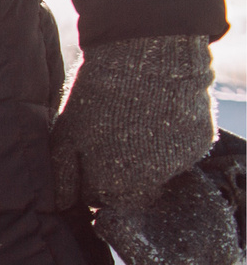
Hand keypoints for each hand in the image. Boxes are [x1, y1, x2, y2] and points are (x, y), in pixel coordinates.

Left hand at [51, 36, 212, 210]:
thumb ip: (64, 175)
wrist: (144, 60)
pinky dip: (172, 138)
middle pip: (131, 189)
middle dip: (120, 170)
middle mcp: (150, 184)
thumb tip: (62, 204)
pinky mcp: (201, 144)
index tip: (90, 151)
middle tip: (112, 135)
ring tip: (135, 121)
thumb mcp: (65, 136)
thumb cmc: (96, 99)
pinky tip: (158, 114)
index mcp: (112, 186)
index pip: (99, 196)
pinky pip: (182, 150)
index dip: (92, 174)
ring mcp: (178, 164)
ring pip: (159, 170)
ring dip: (148, 155)